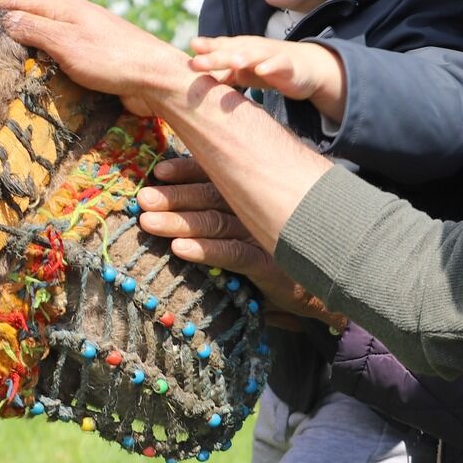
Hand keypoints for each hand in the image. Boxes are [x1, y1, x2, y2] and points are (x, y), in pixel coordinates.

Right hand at [0, 0, 194, 116]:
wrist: (156, 79)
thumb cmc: (112, 59)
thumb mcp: (67, 43)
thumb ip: (34, 30)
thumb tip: (3, 19)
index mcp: (66, 7)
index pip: (21, 0)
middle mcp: (75, 18)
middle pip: (33, 18)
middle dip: (10, 29)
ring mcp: (87, 38)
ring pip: (48, 39)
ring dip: (28, 49)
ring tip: (6, 65)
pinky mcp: (96, 59)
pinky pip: (63, 57)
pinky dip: (47, 64)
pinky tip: (40, 78)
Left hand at [136, 157, 327, 319]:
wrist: (319, 292)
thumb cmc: (275, 256)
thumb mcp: (250, 227)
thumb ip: (224, 209)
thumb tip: (177, 200)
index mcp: (251, 193)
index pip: (217, 174)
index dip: (187, 170)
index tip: (158, 172)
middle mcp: (258, 207)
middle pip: (211, 194)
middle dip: (174, 195)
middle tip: (144, 198)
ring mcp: (264, 233)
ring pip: (216, 221)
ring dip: (180, 220)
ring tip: (148, 221)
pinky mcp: (270, 261)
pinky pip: (234, 253)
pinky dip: (206, 250)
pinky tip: (180, 249)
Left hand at [188, 36, 346, 119]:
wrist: (304, 67)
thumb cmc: (267, 67)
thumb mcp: (240, 71)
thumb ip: (219, 72)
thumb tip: (193, 80)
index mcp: (239, 49)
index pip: (219, 47)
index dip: (205, 49)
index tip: (187, 53)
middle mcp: (252, 48)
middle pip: (231, 51)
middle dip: (214, 56)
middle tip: (197, 62)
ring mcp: (270, 56)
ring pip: (254, 55)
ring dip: (241, 57)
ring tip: (229, 62)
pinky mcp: (287, 66)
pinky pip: (278, 65)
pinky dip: (270, 67)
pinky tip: (262, 71)